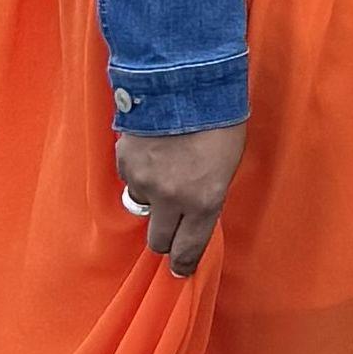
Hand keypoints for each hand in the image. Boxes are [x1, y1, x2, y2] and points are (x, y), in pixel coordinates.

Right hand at [119, 120, 244, 272]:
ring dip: (153, 199)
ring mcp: (144, 182)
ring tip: (167, 171)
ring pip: (143, 206)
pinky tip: (154, 152)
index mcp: (204, 202)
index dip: (183, 263)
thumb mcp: (227, 163)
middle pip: (159, 240)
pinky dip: (140, 172)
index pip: (189, 248)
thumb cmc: (219, 120)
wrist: (185, 83)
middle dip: (165, 239)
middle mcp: (171, 199)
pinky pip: (131, 180)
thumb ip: (210, 193)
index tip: (179, 271)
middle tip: (171, 230)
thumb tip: (197, 209)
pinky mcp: (125, 163)